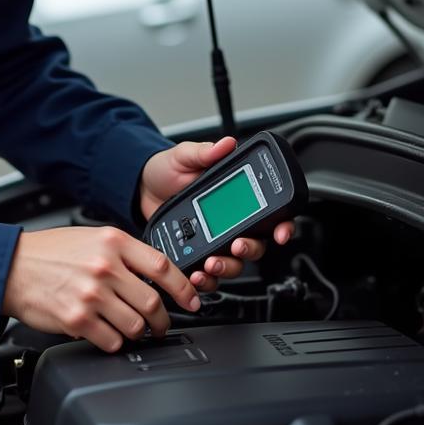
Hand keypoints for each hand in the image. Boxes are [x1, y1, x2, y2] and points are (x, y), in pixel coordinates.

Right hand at [2, 225, 201, 352]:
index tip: (192, 300)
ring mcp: (91, 294)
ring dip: (138, 332)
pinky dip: (115, 342)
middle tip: (161, 324)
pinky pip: (112, 341)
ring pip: (136, 325)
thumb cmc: (49, 252)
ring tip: (132, 329)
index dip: (184, 288)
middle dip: (163, 319)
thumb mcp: (91, 237)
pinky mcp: (77, 319)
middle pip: (153, 302)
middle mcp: (105, 267)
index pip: (162, 266)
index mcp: (113, 242)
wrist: (11, 267)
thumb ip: (123, 253)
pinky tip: (107, 333)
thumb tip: (154, 275)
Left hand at [139, 137, 294, 292]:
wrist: (140, 187)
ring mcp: (215, 241)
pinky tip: (196, 275)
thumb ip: (205, 152)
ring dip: (227, 268)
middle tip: (236, 246)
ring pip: (234, 264)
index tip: (280, 233)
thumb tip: (226, 144)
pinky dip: (206, 280)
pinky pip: (209, 276)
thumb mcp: (185, 156)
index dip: (283, 225)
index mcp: (236, 198)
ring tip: (211, 264)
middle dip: (250, 250)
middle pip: (256, 245)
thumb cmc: (167, 169)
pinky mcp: (197, 255)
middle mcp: (232, 222)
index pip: (270, 214)